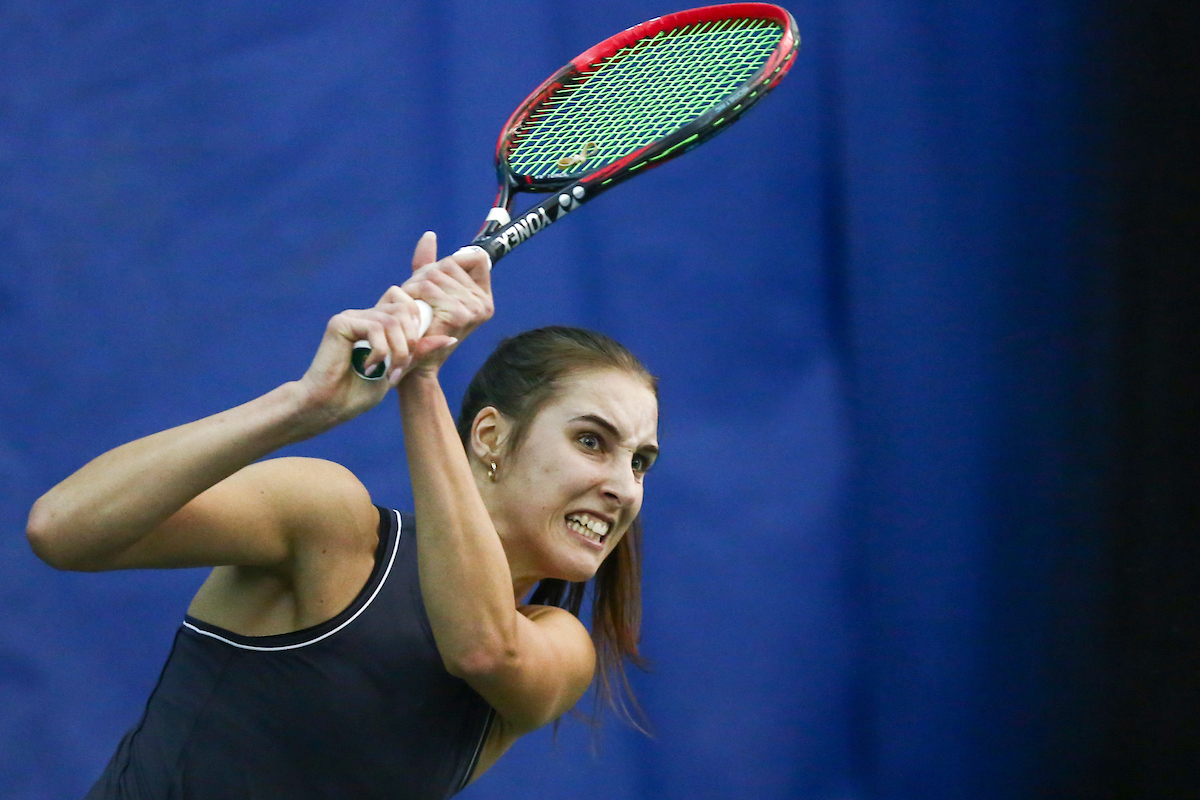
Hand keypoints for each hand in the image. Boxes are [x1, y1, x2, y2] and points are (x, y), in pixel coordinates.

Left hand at [396, 231, 493, 375]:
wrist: (415, 363)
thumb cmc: (423, 329)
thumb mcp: (429, 291)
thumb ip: (430, 263)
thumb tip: (429, 235)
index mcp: (484, 298)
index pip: (476, 258)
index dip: (453, 263)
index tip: (437, 279)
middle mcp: (484, 304)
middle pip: (450, 264)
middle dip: (425, 274)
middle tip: (413, 295)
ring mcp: (473, 310)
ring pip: (435, 275)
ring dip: (414, 285)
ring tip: (410, 303)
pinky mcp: (457, 315)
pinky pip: (429, 288)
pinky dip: (413, 294)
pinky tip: (411, 307)